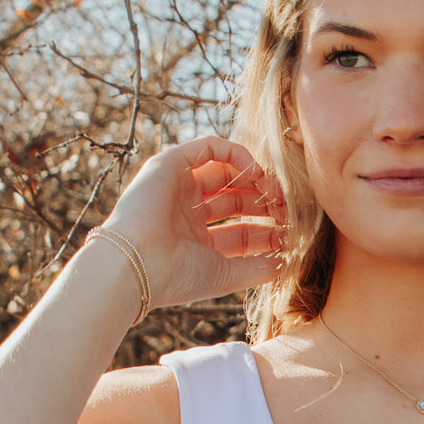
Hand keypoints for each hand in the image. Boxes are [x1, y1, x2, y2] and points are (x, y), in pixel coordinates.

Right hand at [99, 134, 285, 308]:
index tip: (286, 237)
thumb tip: (283, 262)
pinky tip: (257, 174)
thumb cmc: (176, 276)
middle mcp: (185, 213)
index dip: (264, 232)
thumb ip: (256, 269)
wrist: (138, 264)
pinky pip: (209, 147)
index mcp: (195, 240)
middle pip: (236, 200)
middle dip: (263, 204)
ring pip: (226, 172)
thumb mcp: (224, 275)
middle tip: (284, 210)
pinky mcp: (169, 164)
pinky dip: (237, 155)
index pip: (238, 230)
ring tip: (274, 193)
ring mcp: (177, 187)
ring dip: (255, 180)